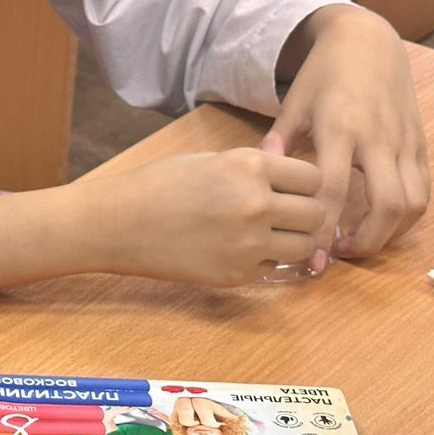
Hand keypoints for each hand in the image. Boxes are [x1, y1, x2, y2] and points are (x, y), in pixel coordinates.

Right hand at [81, 147, 326, 285]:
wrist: (118, 224)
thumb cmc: (158, 185)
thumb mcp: (210, 161)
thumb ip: (255, 167)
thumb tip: (290, 171)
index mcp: (249, 166)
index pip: (313, 178)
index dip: (302, 184)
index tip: (287, 189)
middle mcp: (256, 204)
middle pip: (316, 213)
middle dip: (301, 213)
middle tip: (279, 214)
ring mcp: (249, 243)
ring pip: (303, 246)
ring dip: (290, 240)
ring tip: (263, 234)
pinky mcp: (237, 273)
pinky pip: (273, 266)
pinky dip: (262, 259)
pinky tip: (233, 249)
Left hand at [269, 4, 428, 256]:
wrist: (368, 42)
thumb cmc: (324, 74)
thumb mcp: (294, 102)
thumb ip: (278, 140)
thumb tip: (258, 179)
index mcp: (340, 128)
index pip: (333, 190)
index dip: (322, 229)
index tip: (311, 259)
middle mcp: (378, 137)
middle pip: (386, 204)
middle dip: (366, 241)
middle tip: (338, 255)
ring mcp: (405, 142)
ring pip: (413, 203)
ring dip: (389, 234)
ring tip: (357, 243)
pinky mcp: (420, 144)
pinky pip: (422, 190)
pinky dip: (405, 216)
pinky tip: (380, 224)